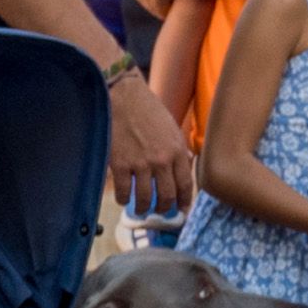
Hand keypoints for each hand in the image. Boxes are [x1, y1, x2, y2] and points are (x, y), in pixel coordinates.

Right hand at [108, 74, 194, 216]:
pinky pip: (124, 191)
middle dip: (163, 208)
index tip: (181, 209)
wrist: (123, 97)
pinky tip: (124, 199)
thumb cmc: (147, 109)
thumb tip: (186, 165)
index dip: (184, 201)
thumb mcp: (171, 127)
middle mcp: (162, 160)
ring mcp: (141, 164)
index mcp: (177, 150)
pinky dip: (124, 199)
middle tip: (159, 211)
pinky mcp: (121, 164)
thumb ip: (178, 148)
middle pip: (167, 195)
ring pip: (145, 198)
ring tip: (141, 209)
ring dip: (144, 208)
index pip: (185, 184)